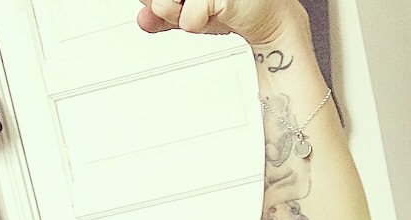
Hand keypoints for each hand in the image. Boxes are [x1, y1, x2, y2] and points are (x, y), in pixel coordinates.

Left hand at [136, 0, 306, 46]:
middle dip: (163, 9)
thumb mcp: (192, 13)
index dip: (151, 2)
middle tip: (187, 7)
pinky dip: (196, 25)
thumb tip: (143, 18)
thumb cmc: (232, 9)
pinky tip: (217, 14)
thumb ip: (166, 16)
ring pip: (163, 5)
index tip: (168, 9)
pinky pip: (185, 21)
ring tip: (203, 11)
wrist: (267, 19)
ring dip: (178, 17)